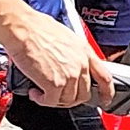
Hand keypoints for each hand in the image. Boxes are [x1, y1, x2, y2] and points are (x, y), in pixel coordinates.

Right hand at [0, 11, 114, 108]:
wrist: (23, 27)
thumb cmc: (37, 28)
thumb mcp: (66, 38)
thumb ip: (73, 54)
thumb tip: (69, 65)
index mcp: (85, 52)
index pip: (105, 78)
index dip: (107, 93)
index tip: (105, 100)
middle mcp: (81, 64)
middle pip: (84, 94)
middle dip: (71, 99)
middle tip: (57, 96)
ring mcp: (69, 75)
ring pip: (68, 101)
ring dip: (54, 100)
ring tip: (42, 92)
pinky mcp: (54, 83)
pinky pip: (51, 101)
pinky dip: (41, 100)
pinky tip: (35, 92)